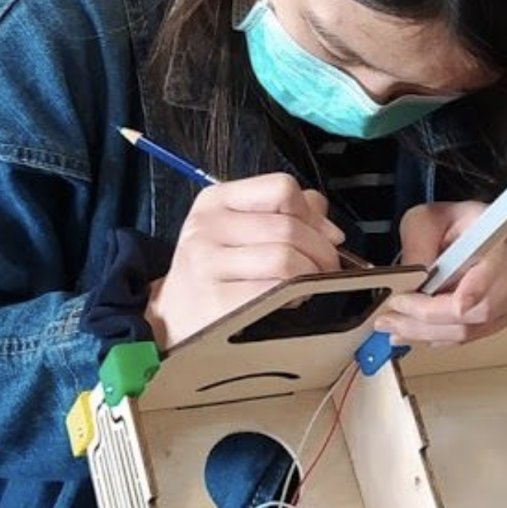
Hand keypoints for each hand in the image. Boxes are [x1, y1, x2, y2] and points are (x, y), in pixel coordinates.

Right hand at [145, 174, 343, 347]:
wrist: (177, 319)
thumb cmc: (216, 274)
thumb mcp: (240, 231)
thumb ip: (287, 215)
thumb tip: (328, 227)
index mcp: (216, 200)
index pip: (281, 188)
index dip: (311, 213)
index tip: (322, 234)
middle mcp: (207, 226)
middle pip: (289, 226)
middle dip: (321, 251)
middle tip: (324, 269)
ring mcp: (207, 262)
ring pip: (285, 258)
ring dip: (308, 276)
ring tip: (301, 286)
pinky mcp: (216, 300)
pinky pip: (275, 291)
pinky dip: (293, 297)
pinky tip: (286, 302)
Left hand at [375, 202, 506, 347]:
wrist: (466, 228)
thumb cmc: (452, 221)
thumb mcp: (425, 220)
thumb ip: (417, 248)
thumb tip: (408, 284)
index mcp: (497, 244)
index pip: (479, 286)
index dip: (447, 302)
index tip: (415, 303)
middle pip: (473, 315)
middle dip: (426, 323)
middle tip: (392, 318)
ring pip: (468, 331)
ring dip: (426, 334)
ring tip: (396, 327)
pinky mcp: (497, 315)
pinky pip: (467, 336)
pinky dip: (437, 337)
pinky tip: (414, 331)